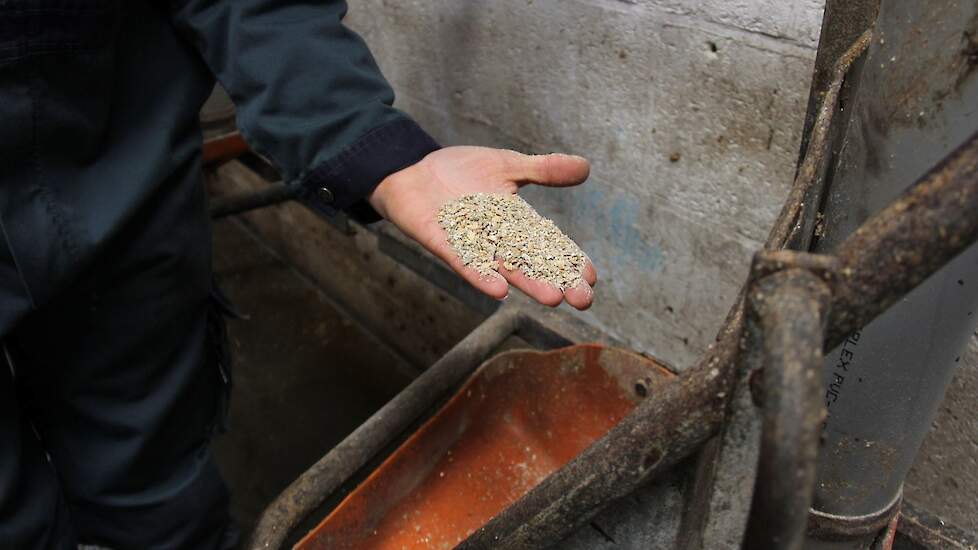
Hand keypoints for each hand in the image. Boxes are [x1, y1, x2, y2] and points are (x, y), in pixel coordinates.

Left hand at [368, 146, 596, 309]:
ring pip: (503, 266)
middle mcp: (495, 237)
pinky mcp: (441, 241)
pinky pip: (463, 262)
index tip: (592, 278)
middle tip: (583, 301)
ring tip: (552, 299)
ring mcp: (469, 242)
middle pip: (531, 261)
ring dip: (526, 282)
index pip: (548, 243)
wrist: (411, 170)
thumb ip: (544, 170)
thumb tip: (586, 168)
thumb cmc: (460, 172)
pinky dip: (480, 275)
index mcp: (515, 220)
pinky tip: (499, 291)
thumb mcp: (508, 165)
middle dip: (556, 280)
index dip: (569, 260)